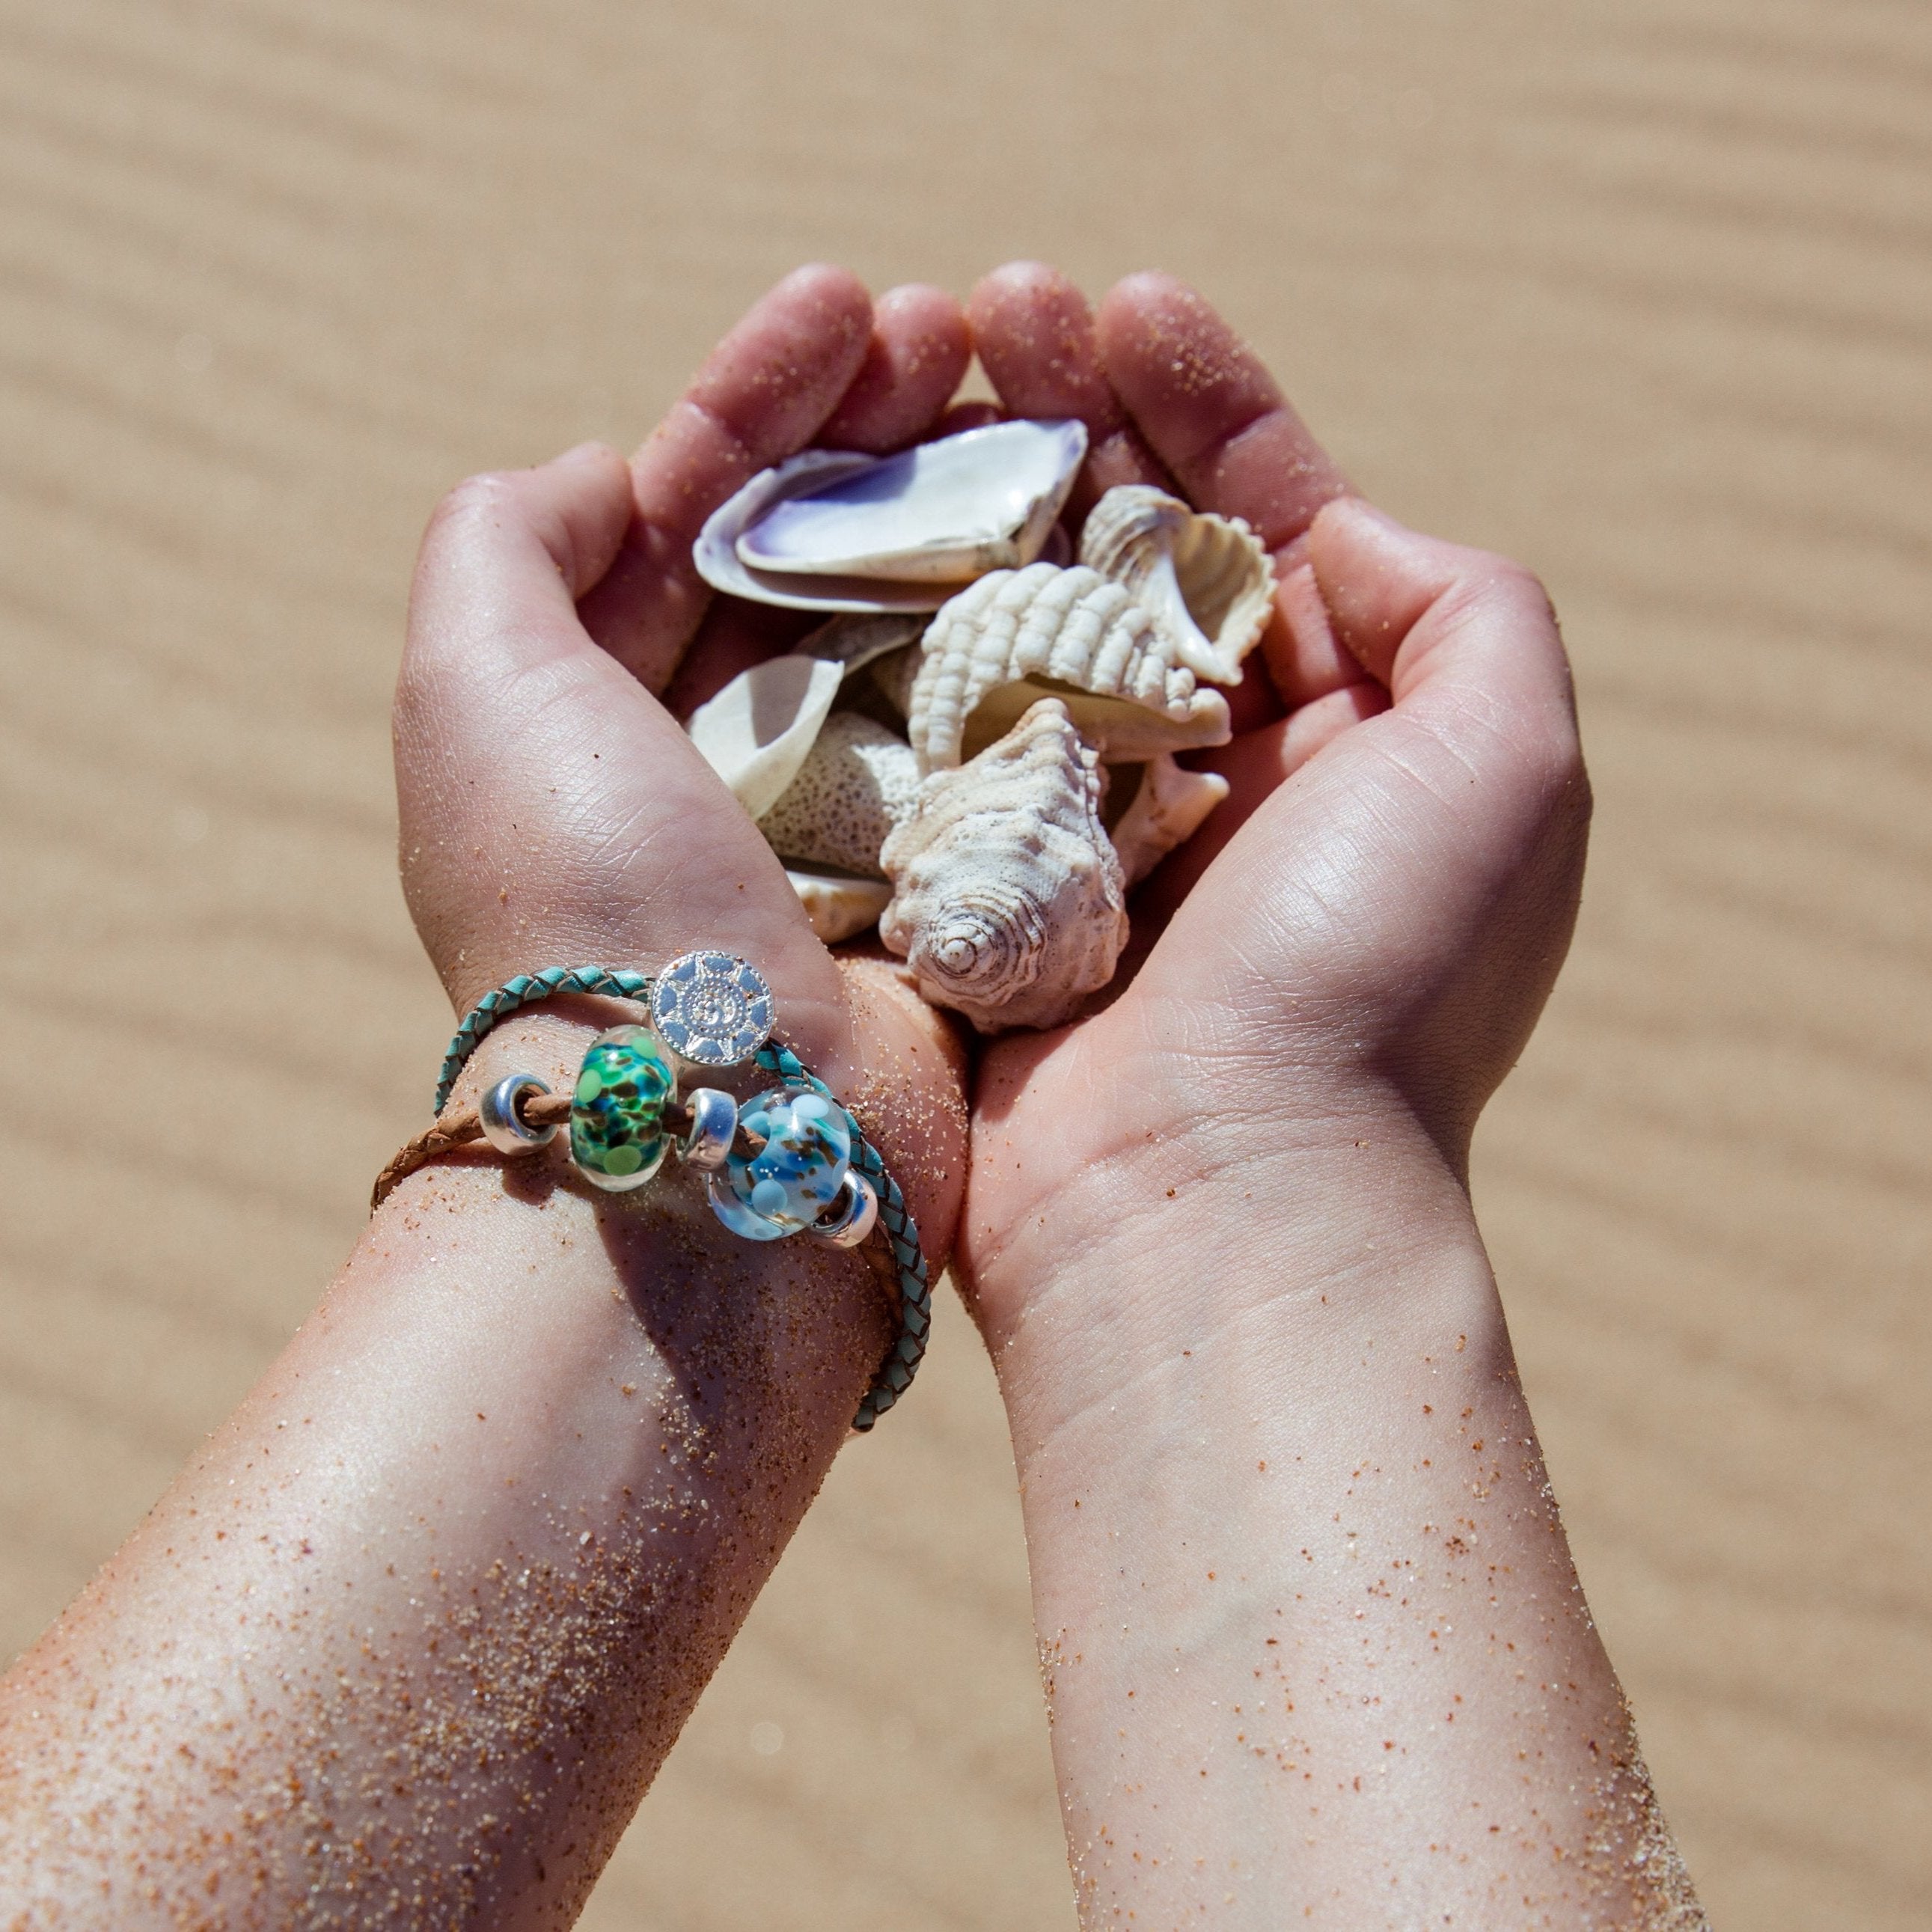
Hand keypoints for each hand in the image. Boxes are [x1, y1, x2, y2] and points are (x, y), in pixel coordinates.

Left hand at [393, 266, 972, 1276]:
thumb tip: (603, 471)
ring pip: (929, 620)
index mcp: (610, 706)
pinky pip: (1012, 724)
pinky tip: (1102, 544)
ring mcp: (854, 819)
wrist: (723, 1130)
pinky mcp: (958, 878)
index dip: (764, 394)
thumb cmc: (587, 897)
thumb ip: (505, 544)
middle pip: (823, 550)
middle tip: (975, 329)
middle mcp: (730, 758)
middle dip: (889, 430)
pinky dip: (1051, 633)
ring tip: (1050, 396)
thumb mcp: (477, 686)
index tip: (847, 304)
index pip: (692, 505)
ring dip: (983, 503)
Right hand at [957, 263, 1589, 1346]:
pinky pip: (929, 731)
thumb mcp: (1507, 764)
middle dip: (1064, 415)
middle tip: (981, 314)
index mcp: (1344, 730)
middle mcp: (1216, 768)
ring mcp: (1084, 824)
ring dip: (966, 495)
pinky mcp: (977, 883)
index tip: (1120, 305)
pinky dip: (894, 634)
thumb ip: (1463, 605)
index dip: (1203, 401)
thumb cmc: (1369, 983)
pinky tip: (846, 535)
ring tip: (899, 381)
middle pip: (1130, 545)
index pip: (1269, 517)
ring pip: (1018, 617)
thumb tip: (1335, 525)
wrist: (1208, 1209)